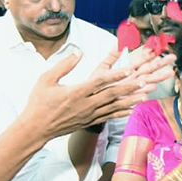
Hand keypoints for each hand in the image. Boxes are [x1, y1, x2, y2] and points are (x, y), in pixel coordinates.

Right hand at [22, 48, 175, 140]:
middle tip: (145, 81)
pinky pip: (108, 117)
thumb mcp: (46, 79)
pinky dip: (121, 113)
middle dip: (129, 87)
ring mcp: (88, 115)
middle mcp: (85, 104)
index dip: (116, 75)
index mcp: (75, 92)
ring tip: (145, 95)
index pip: (99, 82)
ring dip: (130, 100)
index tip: (129, 69)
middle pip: (111, 94)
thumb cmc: (39, 102)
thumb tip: (79, 52)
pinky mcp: (89, 122)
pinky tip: (132, 110)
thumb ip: (64, 65)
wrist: (36, 128)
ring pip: (113, 106)